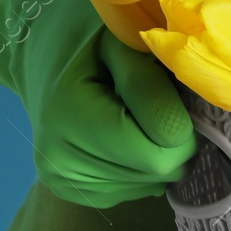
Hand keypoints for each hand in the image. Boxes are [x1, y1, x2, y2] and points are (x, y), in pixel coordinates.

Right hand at [24, 19, 196, 207]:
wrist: (44, 54)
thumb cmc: (90, 40)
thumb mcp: (122, 44)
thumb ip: (151, 84)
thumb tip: (184, 131)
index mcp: (71, 116)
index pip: (162, 148)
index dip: (186, 124)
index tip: (178, 97)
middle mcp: (60, 157)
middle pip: (159, 169)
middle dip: (179, 141)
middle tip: (169, 107)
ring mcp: (63, 179)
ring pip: (152, 183)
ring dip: (162, 153)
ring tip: (142, 118)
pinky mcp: (73, 190)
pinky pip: (136, 190)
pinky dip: (145, 166)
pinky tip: (129, 137)